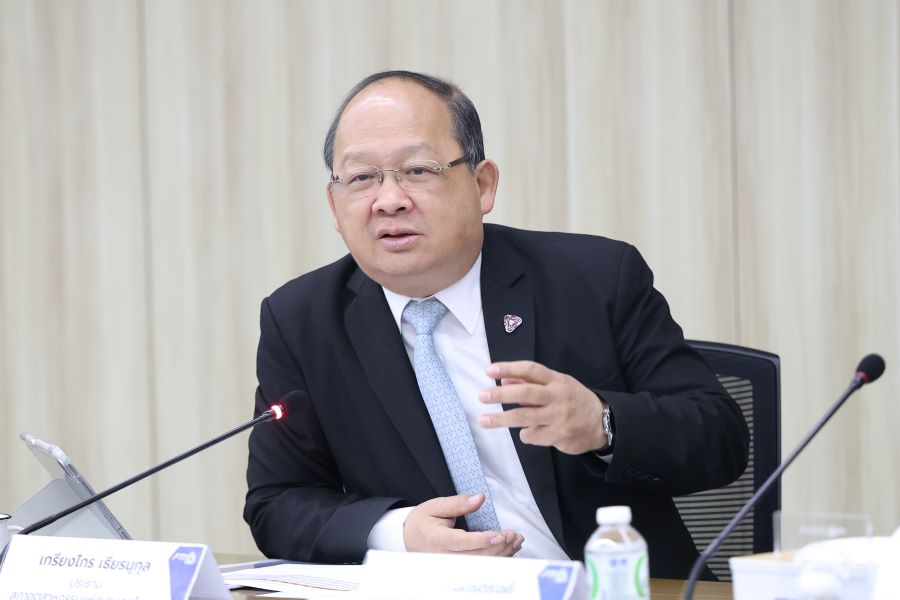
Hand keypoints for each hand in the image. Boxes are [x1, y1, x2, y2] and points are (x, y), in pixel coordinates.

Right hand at [403, 493, 523, 555]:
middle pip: (475, 557)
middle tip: (513, 535)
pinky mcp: (459, 567)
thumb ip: (458, 503)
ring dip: (501, 553)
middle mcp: (445, 556)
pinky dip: (497, 558)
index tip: (499, 534)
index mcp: (438, 539)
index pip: (462, 543)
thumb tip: (479, 499)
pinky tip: (509, 549)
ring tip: (516, 540)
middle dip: (498, 547)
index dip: (482, 540)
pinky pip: (480, 566)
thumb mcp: (435, 506)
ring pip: (480, 564)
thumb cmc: (422, 522)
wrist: (409, 538)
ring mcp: (452, 565)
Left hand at [478, 360, 606, 454]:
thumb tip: (504, 380)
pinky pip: (533, 435)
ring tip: (484, 420)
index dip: (509, 368)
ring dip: (502, 419)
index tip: (489, 370)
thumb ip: (530, 383)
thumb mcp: (556, 385)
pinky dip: (524, 434)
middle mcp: (558, 396)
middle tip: (482, 396)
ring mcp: (559, 417)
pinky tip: (524, 432)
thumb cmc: (572, 400)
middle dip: (501, 395)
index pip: (531, 369)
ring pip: (526, 417)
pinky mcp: (560, 435)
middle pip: (526, 393)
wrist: (602, 422)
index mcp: (556, 380)